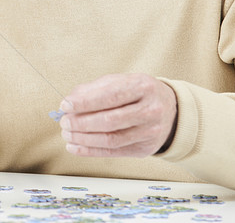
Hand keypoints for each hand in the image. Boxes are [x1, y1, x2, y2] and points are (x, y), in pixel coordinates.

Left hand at [58, 73, 176, 157]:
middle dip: (81, 123)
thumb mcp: (119, 81)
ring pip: (111, 139)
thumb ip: (93, 89)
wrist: (170, 109)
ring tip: (67, 134)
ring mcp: (150, 131)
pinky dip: (90, 151)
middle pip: (110, 121)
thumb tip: (69, 103)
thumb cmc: (138, 93)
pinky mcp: (145, 148)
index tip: (65, 105)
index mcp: (142, 87)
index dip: (85, 102)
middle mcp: (150, 110)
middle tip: (64, 122)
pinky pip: (113, 152)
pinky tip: (75, 147)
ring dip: (83, 139)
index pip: (110, 96)